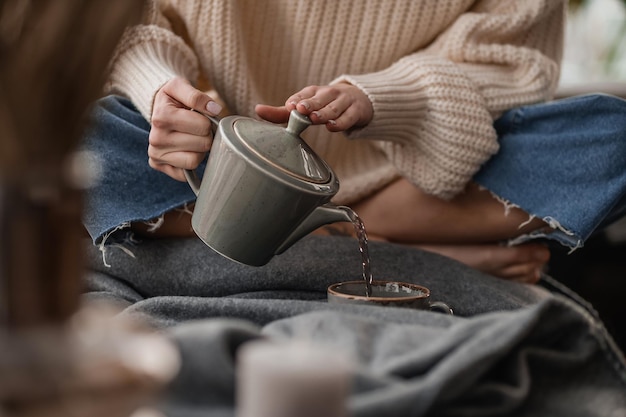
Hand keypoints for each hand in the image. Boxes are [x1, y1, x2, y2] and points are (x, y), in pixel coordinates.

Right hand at [148, 77, 222, 180]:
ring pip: (195, 160)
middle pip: (202, 144)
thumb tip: (214, 109)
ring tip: (192, 138)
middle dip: (205, 136)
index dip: (207, 121)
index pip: (203, 126)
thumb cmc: (172, 99)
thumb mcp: (180, 86)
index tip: (199, 117)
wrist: (158, 109)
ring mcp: (156, 155)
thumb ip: (197, 95)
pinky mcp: (159, 166)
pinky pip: (186, 172)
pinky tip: (185, 149)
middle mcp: (156, 138)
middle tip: (197, 129)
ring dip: (199, 150)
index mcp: (161, 117)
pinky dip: (191, 161)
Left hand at [255, 83, 372, 131]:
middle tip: (301, 109)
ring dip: (324, 112)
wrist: (359, 100)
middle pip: (318, 99)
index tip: (290, 106)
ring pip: (333, 108)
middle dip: (309, 104)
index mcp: (313, 92)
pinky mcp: (356, 111)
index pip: (303, 94)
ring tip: (315, 118)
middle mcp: (328, 94)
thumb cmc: (325, 105)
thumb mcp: (304, 106)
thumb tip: (257, 110)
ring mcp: (343, 102)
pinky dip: (341, 122)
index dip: (296, 100)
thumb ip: (281, 112)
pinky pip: (348, 117)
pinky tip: (332, 126)